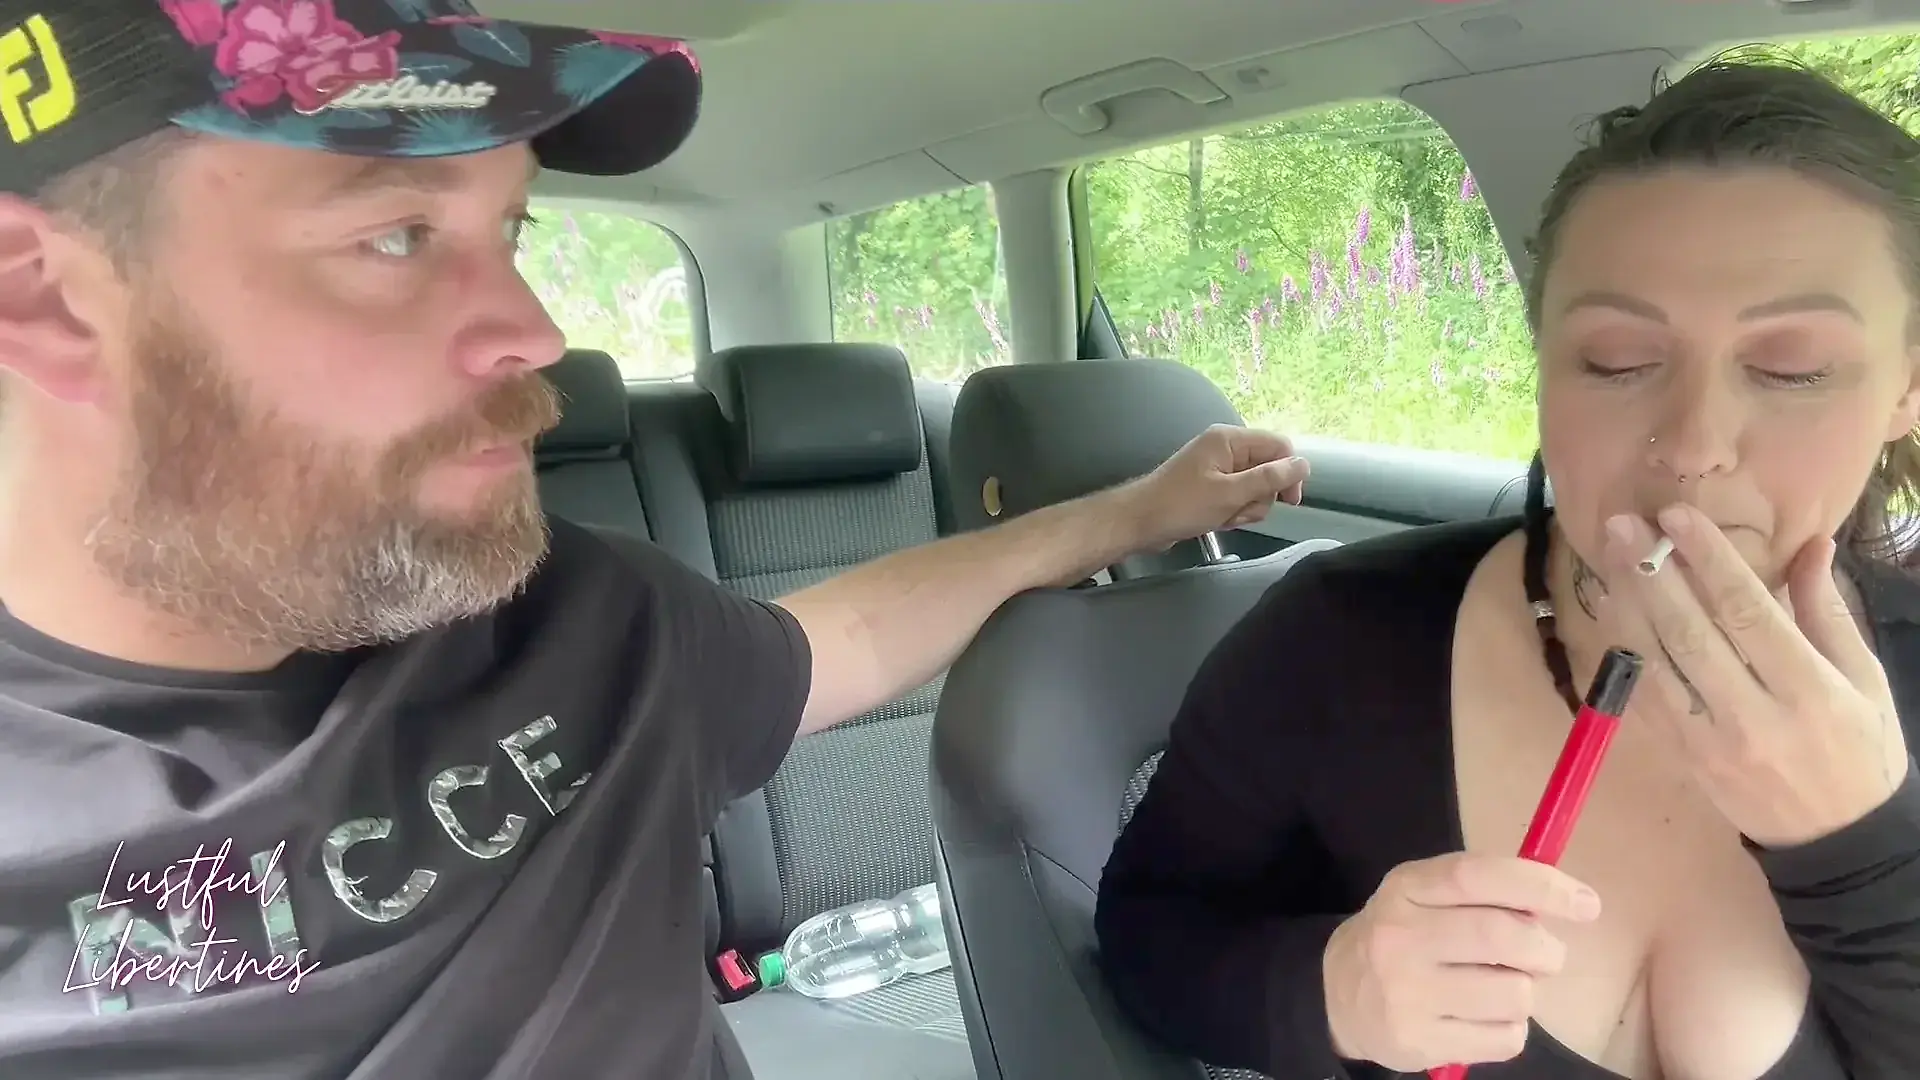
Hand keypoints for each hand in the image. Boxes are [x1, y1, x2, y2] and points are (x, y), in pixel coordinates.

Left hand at [1117, 425, 1307, 552]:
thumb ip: (1269, 478)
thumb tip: (1304, 465)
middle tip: (1238, 509)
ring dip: (1246, 508)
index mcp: (1229, 439)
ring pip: (1255, 489)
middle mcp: (1226, 449)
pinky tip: (1217, 521)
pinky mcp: (1212, 488)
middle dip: (1260, 496)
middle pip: (1269, 470)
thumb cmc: (1182, 505)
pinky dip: (1233, 513)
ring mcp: (1218, 469)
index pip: (1279, 446)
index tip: (1290, 501)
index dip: (1290, 472)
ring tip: (1223, 517)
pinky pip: (1238, 498)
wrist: (1140, 523)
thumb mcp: (1230, 493)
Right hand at [1322, 852, 1600, 1070]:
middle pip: (1504, 937)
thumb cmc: (1403, 936)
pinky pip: (1504, 1038)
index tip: (1586, 904)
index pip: (1478, 876)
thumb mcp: (1425, 895)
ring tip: (1500, 990)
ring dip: (1525, 993)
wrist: (1337, 995)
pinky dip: (1510, 1029)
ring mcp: (1406, 992)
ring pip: (1514, 994)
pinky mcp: (1417, 1041)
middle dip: (1545, 950)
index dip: (1540, 885)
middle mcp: (1400, 936)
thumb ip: (1483, 892)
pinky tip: (1482, 1019)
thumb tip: (1561, 899)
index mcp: (1407, 888)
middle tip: (1544, 958)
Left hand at [1598, 505, 1909, 847]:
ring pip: (1657, 663)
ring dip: (1628, 607)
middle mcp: (1754, 715)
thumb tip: (1811, 544)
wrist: (1838, 841)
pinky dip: (1623, 653)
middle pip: (1690, 633)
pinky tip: (1612, 614)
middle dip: (1652, 574)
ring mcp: (1711, 741)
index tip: (1677, 517)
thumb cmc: (1860, 751)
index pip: (1748, 612)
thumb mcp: (1864, 680)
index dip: (1708, 560)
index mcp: (1808, 689)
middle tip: (1623, 525)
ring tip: (1611, 559)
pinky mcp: (1685, 758)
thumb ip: (1828, 612)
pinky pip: (1644, 699)